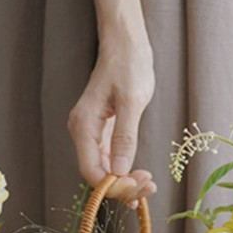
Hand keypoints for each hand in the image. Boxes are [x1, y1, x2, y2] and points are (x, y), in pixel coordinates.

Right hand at [67, 38, 155, 207]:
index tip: (138, 186)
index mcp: (83, 126)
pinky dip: (125, 172)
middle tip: (149, 188)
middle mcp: (83, 133)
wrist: (126, 44)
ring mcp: (92, 135)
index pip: (92, 171)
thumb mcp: (131, 100)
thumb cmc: (128, 65)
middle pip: (98, 175)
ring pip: (105, 170)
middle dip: (123, 187)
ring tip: (149, 185)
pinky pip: (111, 161)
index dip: (114, 185)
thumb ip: (125, 136)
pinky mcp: (103, 134)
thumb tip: (121, 170)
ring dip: (126, 182)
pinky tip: (139, 180)